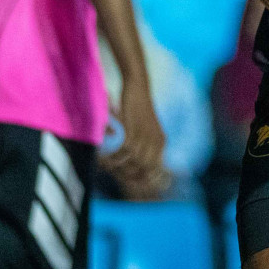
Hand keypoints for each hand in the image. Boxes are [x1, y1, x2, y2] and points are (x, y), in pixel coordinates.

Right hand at [100, 82, 169, 198]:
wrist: (138, 87)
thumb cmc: (139, 108)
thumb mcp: (145, 129)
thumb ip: (143, 145)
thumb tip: (132, 162)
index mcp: (161, 142)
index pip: (154, 170)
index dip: (141, 179)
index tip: (127, 182)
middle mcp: (157, 141)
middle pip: (144, 169)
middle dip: (127, 175)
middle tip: (113, 173)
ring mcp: (146, 136)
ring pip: (134, 162)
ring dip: (118, 166)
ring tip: (107, 166)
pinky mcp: (134, 130)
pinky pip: (124, 151)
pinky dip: (114, 156)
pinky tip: (106, 157)